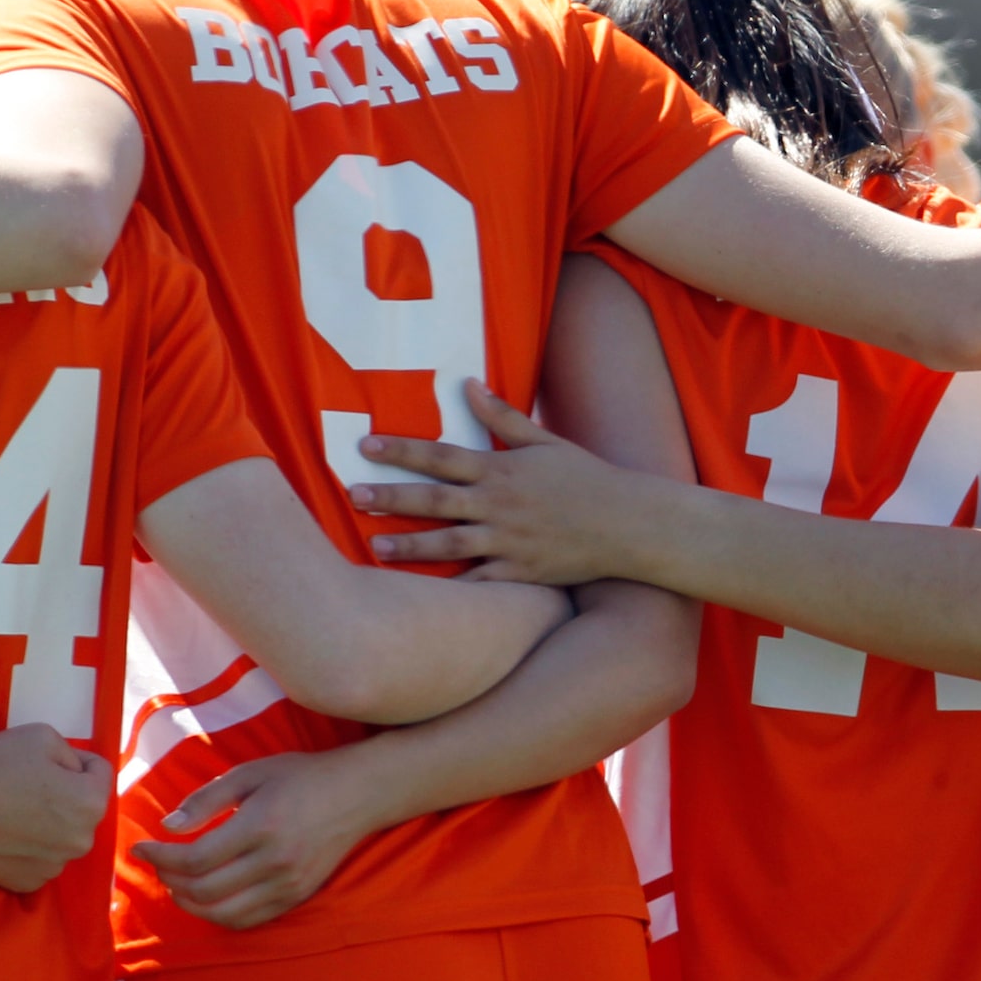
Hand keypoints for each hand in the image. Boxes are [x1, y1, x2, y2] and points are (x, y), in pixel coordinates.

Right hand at [0, 724, 112, 891]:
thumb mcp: (44, 736)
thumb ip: (73, 755)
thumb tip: (76, 773)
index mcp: (91, 804)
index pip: (98, 773)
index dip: (74, 760)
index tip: (42, 761)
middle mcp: (80, 842)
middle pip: (82, 809)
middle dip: (64, 795)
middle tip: (25, 784)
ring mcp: (52, 868)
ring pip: (60, 837)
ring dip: (46, 824)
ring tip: (10, 810)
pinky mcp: (25, 884)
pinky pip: (37, 859)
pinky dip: (26, 848)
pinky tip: (1, 833)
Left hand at [130, 748, 391, 929]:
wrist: (358, 794)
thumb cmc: (300, 776)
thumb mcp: (250, 773)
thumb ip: (206, 800)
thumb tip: (168, 826)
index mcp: (260, 826)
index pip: (195, 858)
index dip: (160, 858)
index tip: (142, 848)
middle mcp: (275, 861)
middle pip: (204, 890)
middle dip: (169, 880)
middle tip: (158, 864)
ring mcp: (288, 884)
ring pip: (223, 913)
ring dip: (189, 903)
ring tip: (176, 883)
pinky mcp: (296, 896)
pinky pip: (248, 919)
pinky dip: (219, 915)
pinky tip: (206, 897)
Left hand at [347, 381, 658, 584]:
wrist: (628, 524)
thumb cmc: (588, 478)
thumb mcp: (546, 441)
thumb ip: (503, 416)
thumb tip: (468, 384)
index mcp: (502, 469)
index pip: (442, 457)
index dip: (402, 450)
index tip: (365, 446)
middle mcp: (500, 505)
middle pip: (435, 501)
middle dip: (391, 498)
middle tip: (353, 495)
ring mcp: (509, 542)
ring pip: (449, 545)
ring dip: (410, 546)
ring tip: (375, 548)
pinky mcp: (520, 573)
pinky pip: (480, 583)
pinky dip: (453, 588)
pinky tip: (422, 595)